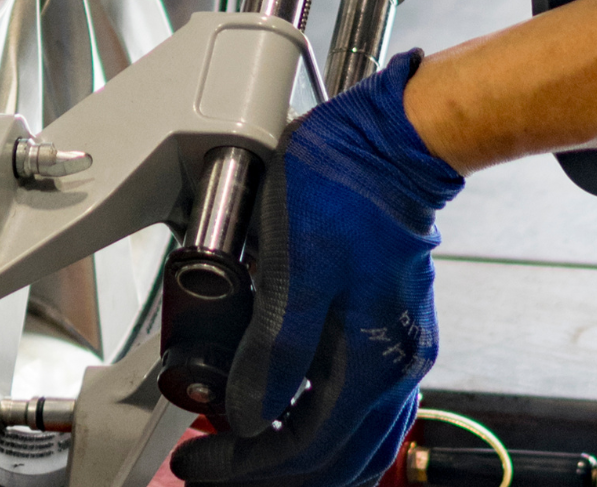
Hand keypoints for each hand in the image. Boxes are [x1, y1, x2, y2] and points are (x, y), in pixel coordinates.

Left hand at [169, 51, 462, 486]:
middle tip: (210, 463)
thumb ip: (276, 350)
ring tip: (243, 448)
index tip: (196, 460)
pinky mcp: (393, 330)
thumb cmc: (343, 191)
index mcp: (371, 364)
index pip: (304, 448)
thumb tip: (249, 416)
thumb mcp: (292, 268)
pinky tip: (290, 416)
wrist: (392, 142)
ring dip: (298, 456)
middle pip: (333, 459)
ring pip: (354, 442)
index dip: (243, 464)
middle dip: (266, 471)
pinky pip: (363, 410)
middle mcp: (395, 369)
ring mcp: (400, 352)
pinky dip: (323, 428)